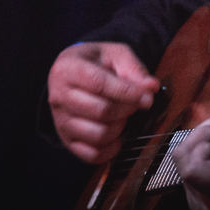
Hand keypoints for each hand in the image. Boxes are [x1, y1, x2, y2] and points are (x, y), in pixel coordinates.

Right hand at [47, 42, 160, 162]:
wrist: (72, 72)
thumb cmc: (95, 62)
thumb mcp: (114, 54)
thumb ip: (133, 68)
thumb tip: (150, 88)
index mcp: (67, 69)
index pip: (98, 84)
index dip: (127, 92)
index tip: (146, 97)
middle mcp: (58, 96)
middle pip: (100, 111)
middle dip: (127, 109)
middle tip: (135, 103)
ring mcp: (60, 121)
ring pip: (98, 135)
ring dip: (120, 127)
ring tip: (123, 115)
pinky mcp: (66, 140)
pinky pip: (92, 154)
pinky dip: (111, 149)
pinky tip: (117, 134)